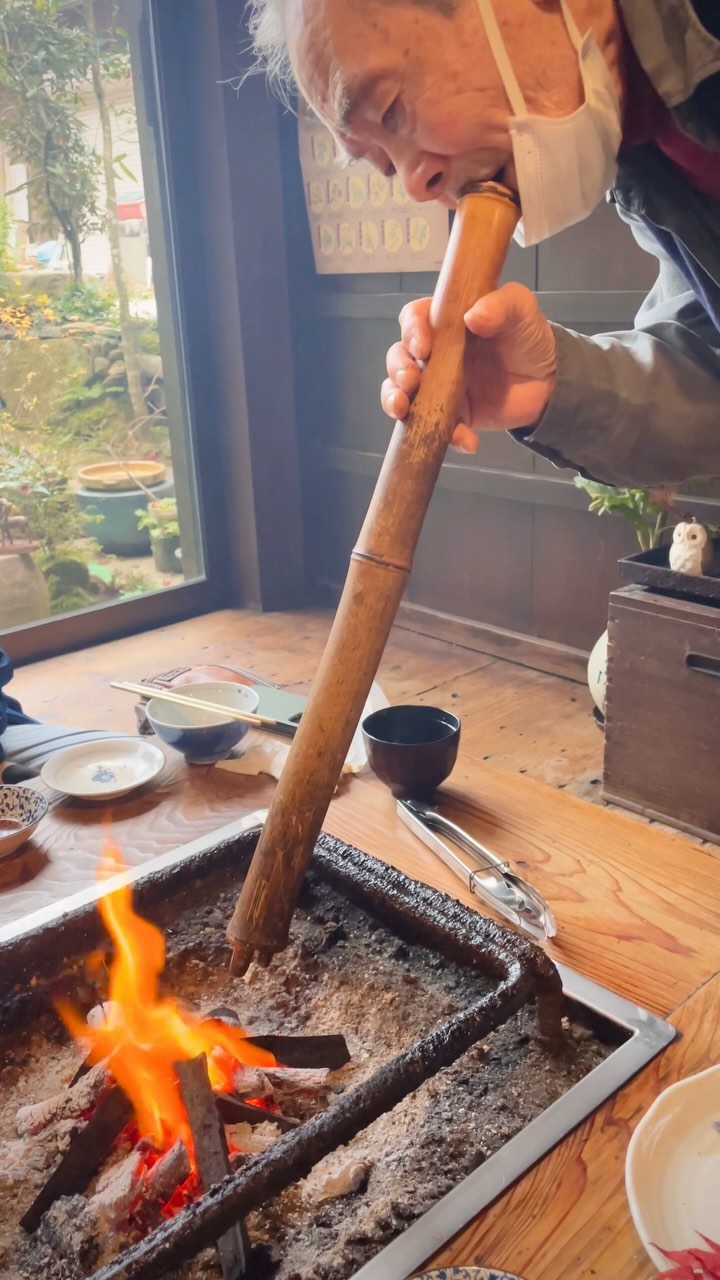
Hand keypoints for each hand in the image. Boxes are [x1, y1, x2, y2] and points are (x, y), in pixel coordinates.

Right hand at [381, 282, 556, 452]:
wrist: (548, 381)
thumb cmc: (528, 337)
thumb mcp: (521, 309)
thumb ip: (500, 305)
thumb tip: (473, 316)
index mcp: (444, 321)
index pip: (413, 319)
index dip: (411, 331)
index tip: (423, 347)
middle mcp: (434, 353)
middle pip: (399, 357)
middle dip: (397, 370)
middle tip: (411, 381)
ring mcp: (437, 385)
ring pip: (401, 392)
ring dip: (396, 402)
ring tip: (405, 412)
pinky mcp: (450, 414)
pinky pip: (435, 427)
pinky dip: (446, 436)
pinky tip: (466, 439)